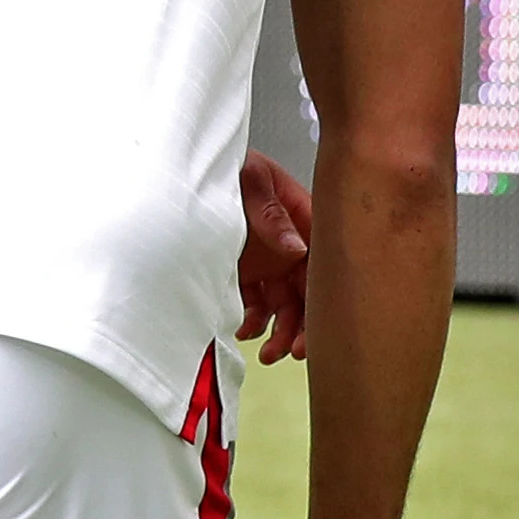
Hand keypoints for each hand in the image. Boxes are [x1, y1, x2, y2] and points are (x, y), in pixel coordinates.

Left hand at [234, 150, 314, 363]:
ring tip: (267, 354)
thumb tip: (298, 249)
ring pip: (284, 306)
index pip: (324, 262)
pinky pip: (255, 304)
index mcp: (303, 220)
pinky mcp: (245, 272)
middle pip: (308, 292)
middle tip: (293, 351)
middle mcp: (290, 246)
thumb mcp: (253, 179)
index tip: (320, 324)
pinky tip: (243, 331)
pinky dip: (252, 322)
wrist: (191, 167)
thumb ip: (273, 214)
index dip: (327, 295)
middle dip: (304, 325)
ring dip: (279, 332)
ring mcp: (268, 262)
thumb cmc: (233, 165)